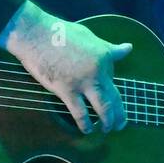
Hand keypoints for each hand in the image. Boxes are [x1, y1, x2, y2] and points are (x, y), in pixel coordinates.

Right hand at [0, 0, 131, 133]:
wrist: (36, 35)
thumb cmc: (61, 33)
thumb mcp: (90, 37)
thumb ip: (108, 48)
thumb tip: (127, 49)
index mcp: (104, 56)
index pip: (113, 77)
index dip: (110, 86)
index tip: (109, 93)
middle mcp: (97, 71)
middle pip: (114, 98)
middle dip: (120, 114)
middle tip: (121, 124)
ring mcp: (82, 82)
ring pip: (102, 108)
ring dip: (107, 122)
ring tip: (107, 129)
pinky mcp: (66, 90)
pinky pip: (80, 112)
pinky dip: (85, 124)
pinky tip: (87, 129)